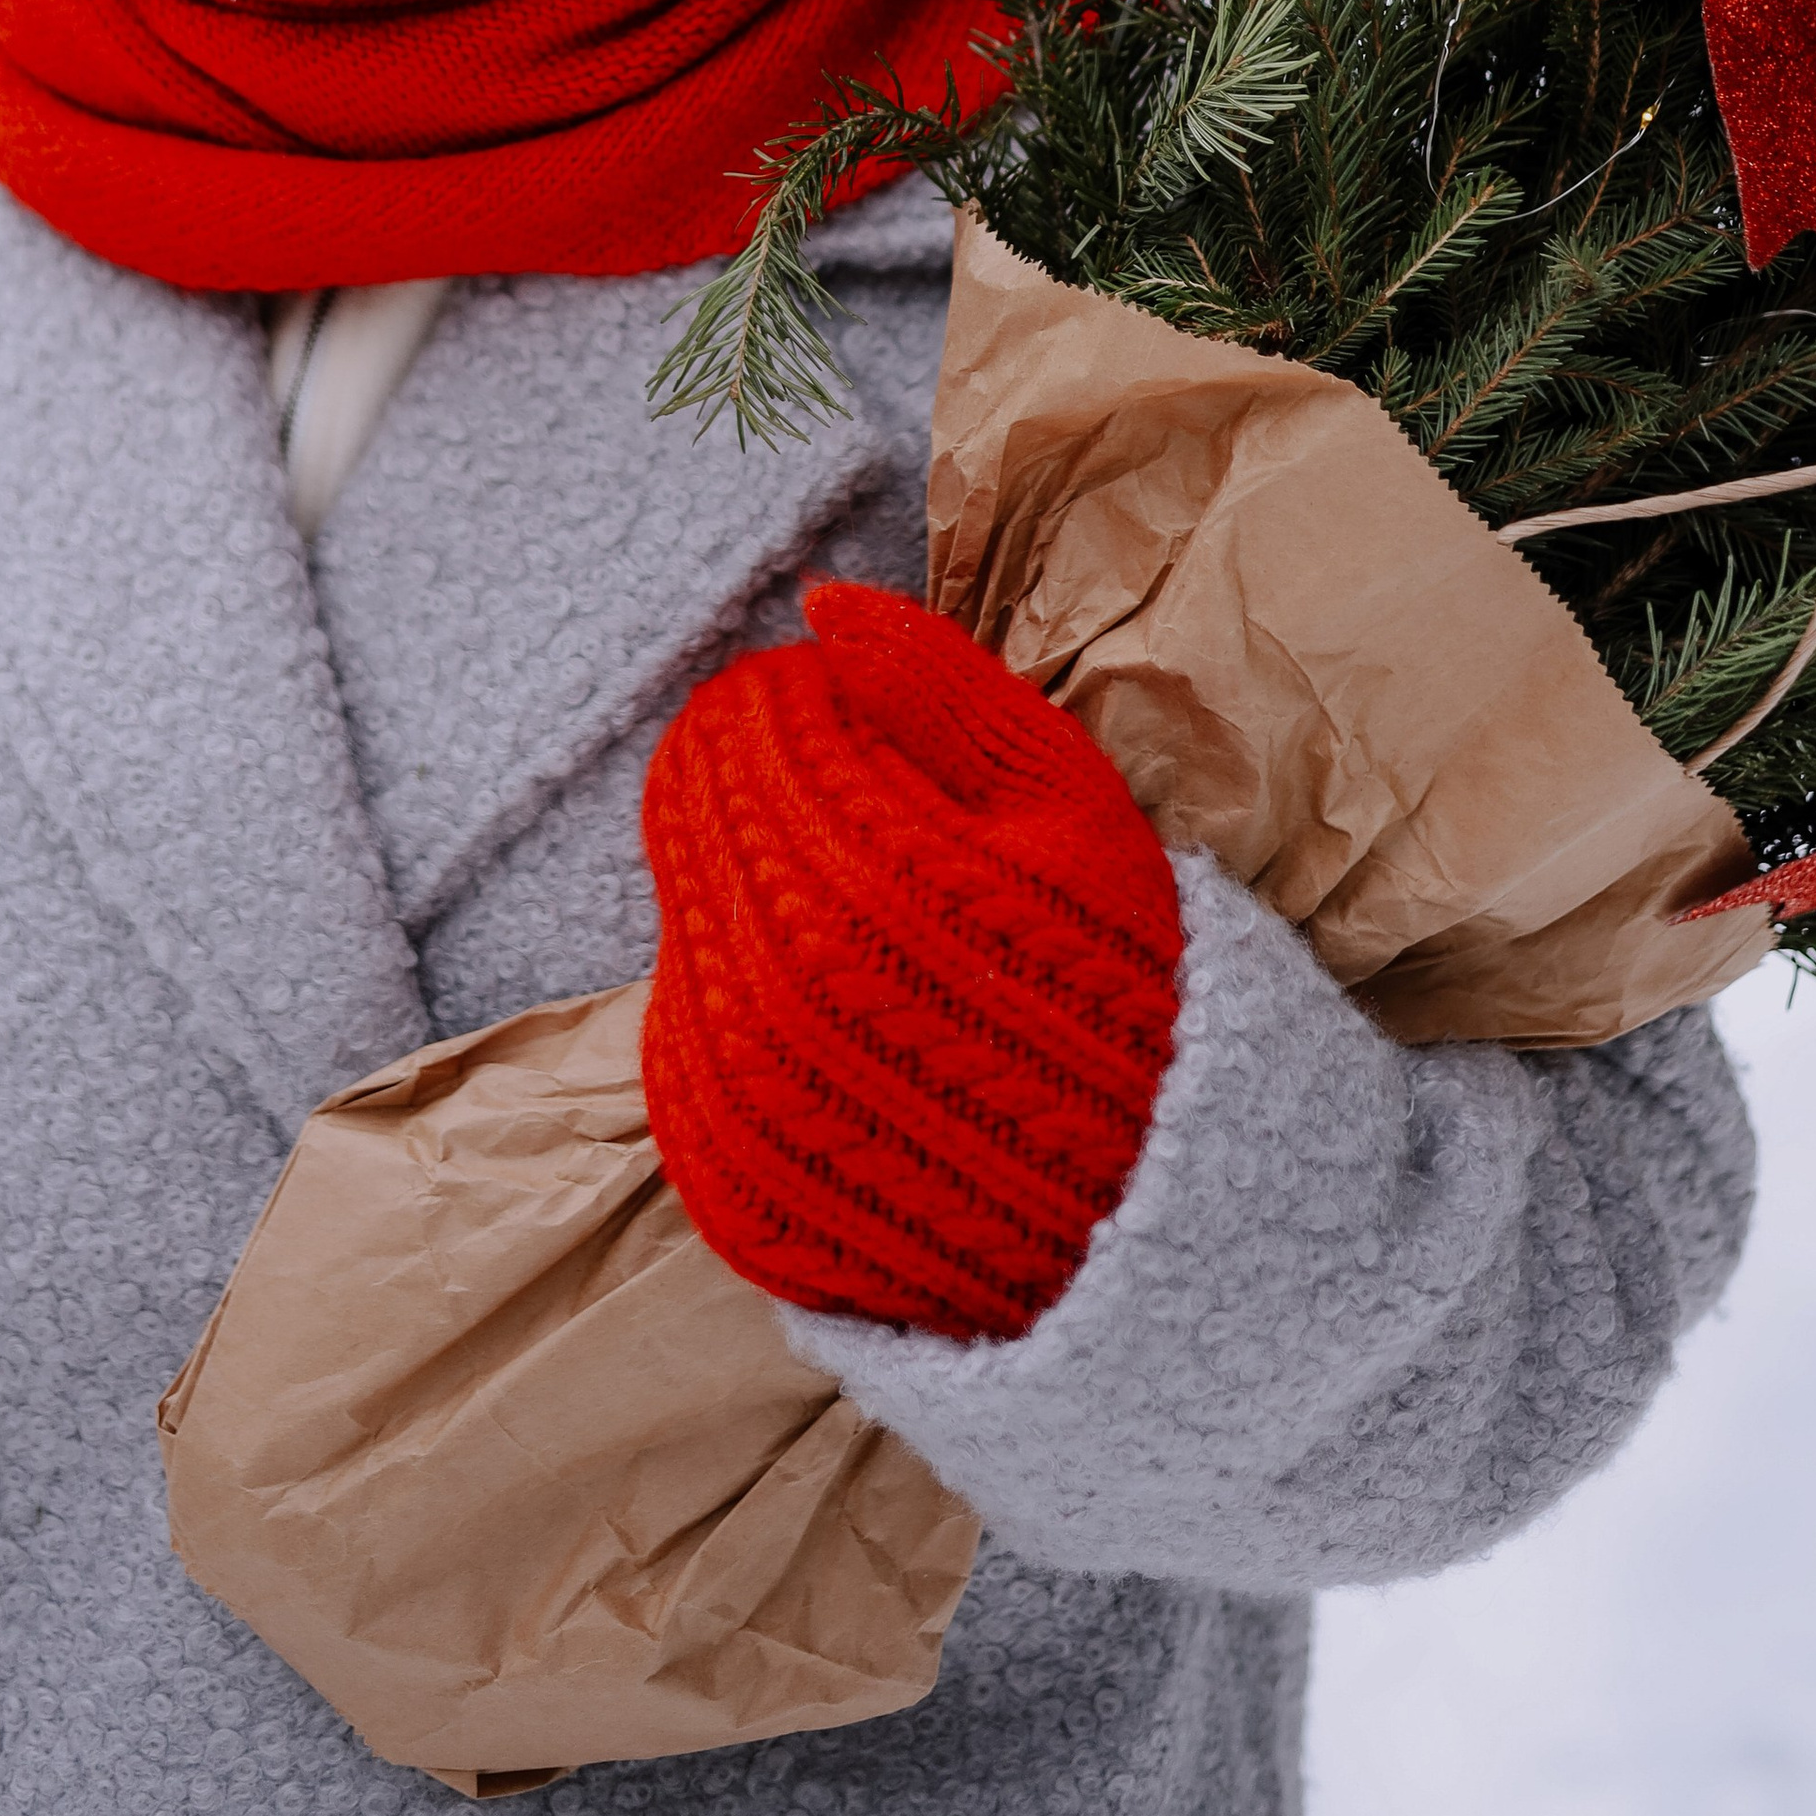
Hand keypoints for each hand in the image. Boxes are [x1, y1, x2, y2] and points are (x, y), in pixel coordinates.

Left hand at [641, 583, 1181, 1340]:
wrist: (1135, 1213)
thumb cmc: (1117, 981)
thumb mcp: (1063, 803)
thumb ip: (937, 685)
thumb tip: (821, 603)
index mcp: (859, 874)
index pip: (745, 717)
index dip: (800, 695)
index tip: (859, 718)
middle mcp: (770, 986)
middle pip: (692, 800)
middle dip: (763, 770)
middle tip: (854, 799)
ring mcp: (732, 1092)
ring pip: (680, 905)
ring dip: (751, 879)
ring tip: (864, 912)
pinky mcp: (716, 1171)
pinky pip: (679, 1029)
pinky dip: (740, 994)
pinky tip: (839, 1007)